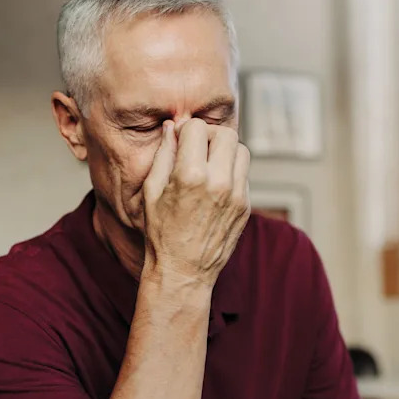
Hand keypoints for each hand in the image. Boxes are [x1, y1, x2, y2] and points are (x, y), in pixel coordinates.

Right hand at [141, 118, 250, 286]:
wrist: (183, 272)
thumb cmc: (161, 234)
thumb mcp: (152, 191)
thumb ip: (164, 154)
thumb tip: (172, 127)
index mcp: (190, 176)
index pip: (198, 128)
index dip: (186, 131)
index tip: (181, 141)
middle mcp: (218, 183)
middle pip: (226, 134)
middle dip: (210, 135)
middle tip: (197, 149)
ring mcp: (236, 196)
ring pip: (242, 151)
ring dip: (225, 151)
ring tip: (209, 164)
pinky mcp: (245, 207)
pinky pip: (244, 175)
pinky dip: (231, 172)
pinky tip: (215, 185)